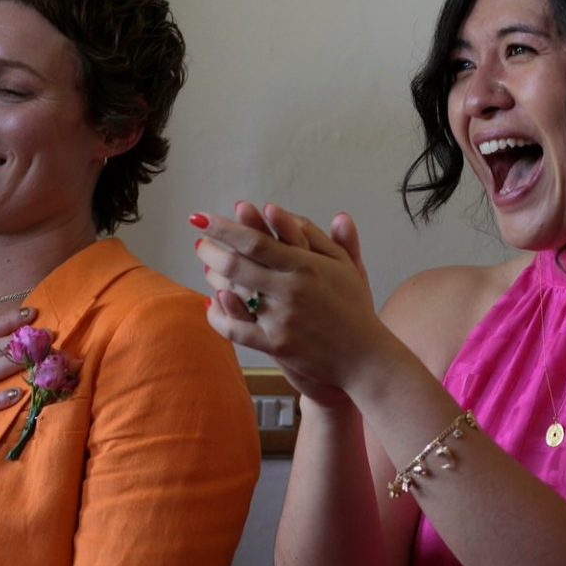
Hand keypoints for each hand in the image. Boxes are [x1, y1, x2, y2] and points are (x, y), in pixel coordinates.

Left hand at [194, 201, 384, 407]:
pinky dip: (218, 317)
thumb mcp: (343, 264)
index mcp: (306, 265)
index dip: (224, 228)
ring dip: (213, 277)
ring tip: (207, 267)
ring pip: (233, 294)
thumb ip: (313, 234)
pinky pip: (235, 330)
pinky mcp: (276, 345)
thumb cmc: (353, 306)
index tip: (203, 218)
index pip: (256, 240)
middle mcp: (291, 289)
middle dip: (211, 251)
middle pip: (237, 265)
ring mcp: (282, 318)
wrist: (364, 356)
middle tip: (201, 243)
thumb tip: (276, 209)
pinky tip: (211, 305)